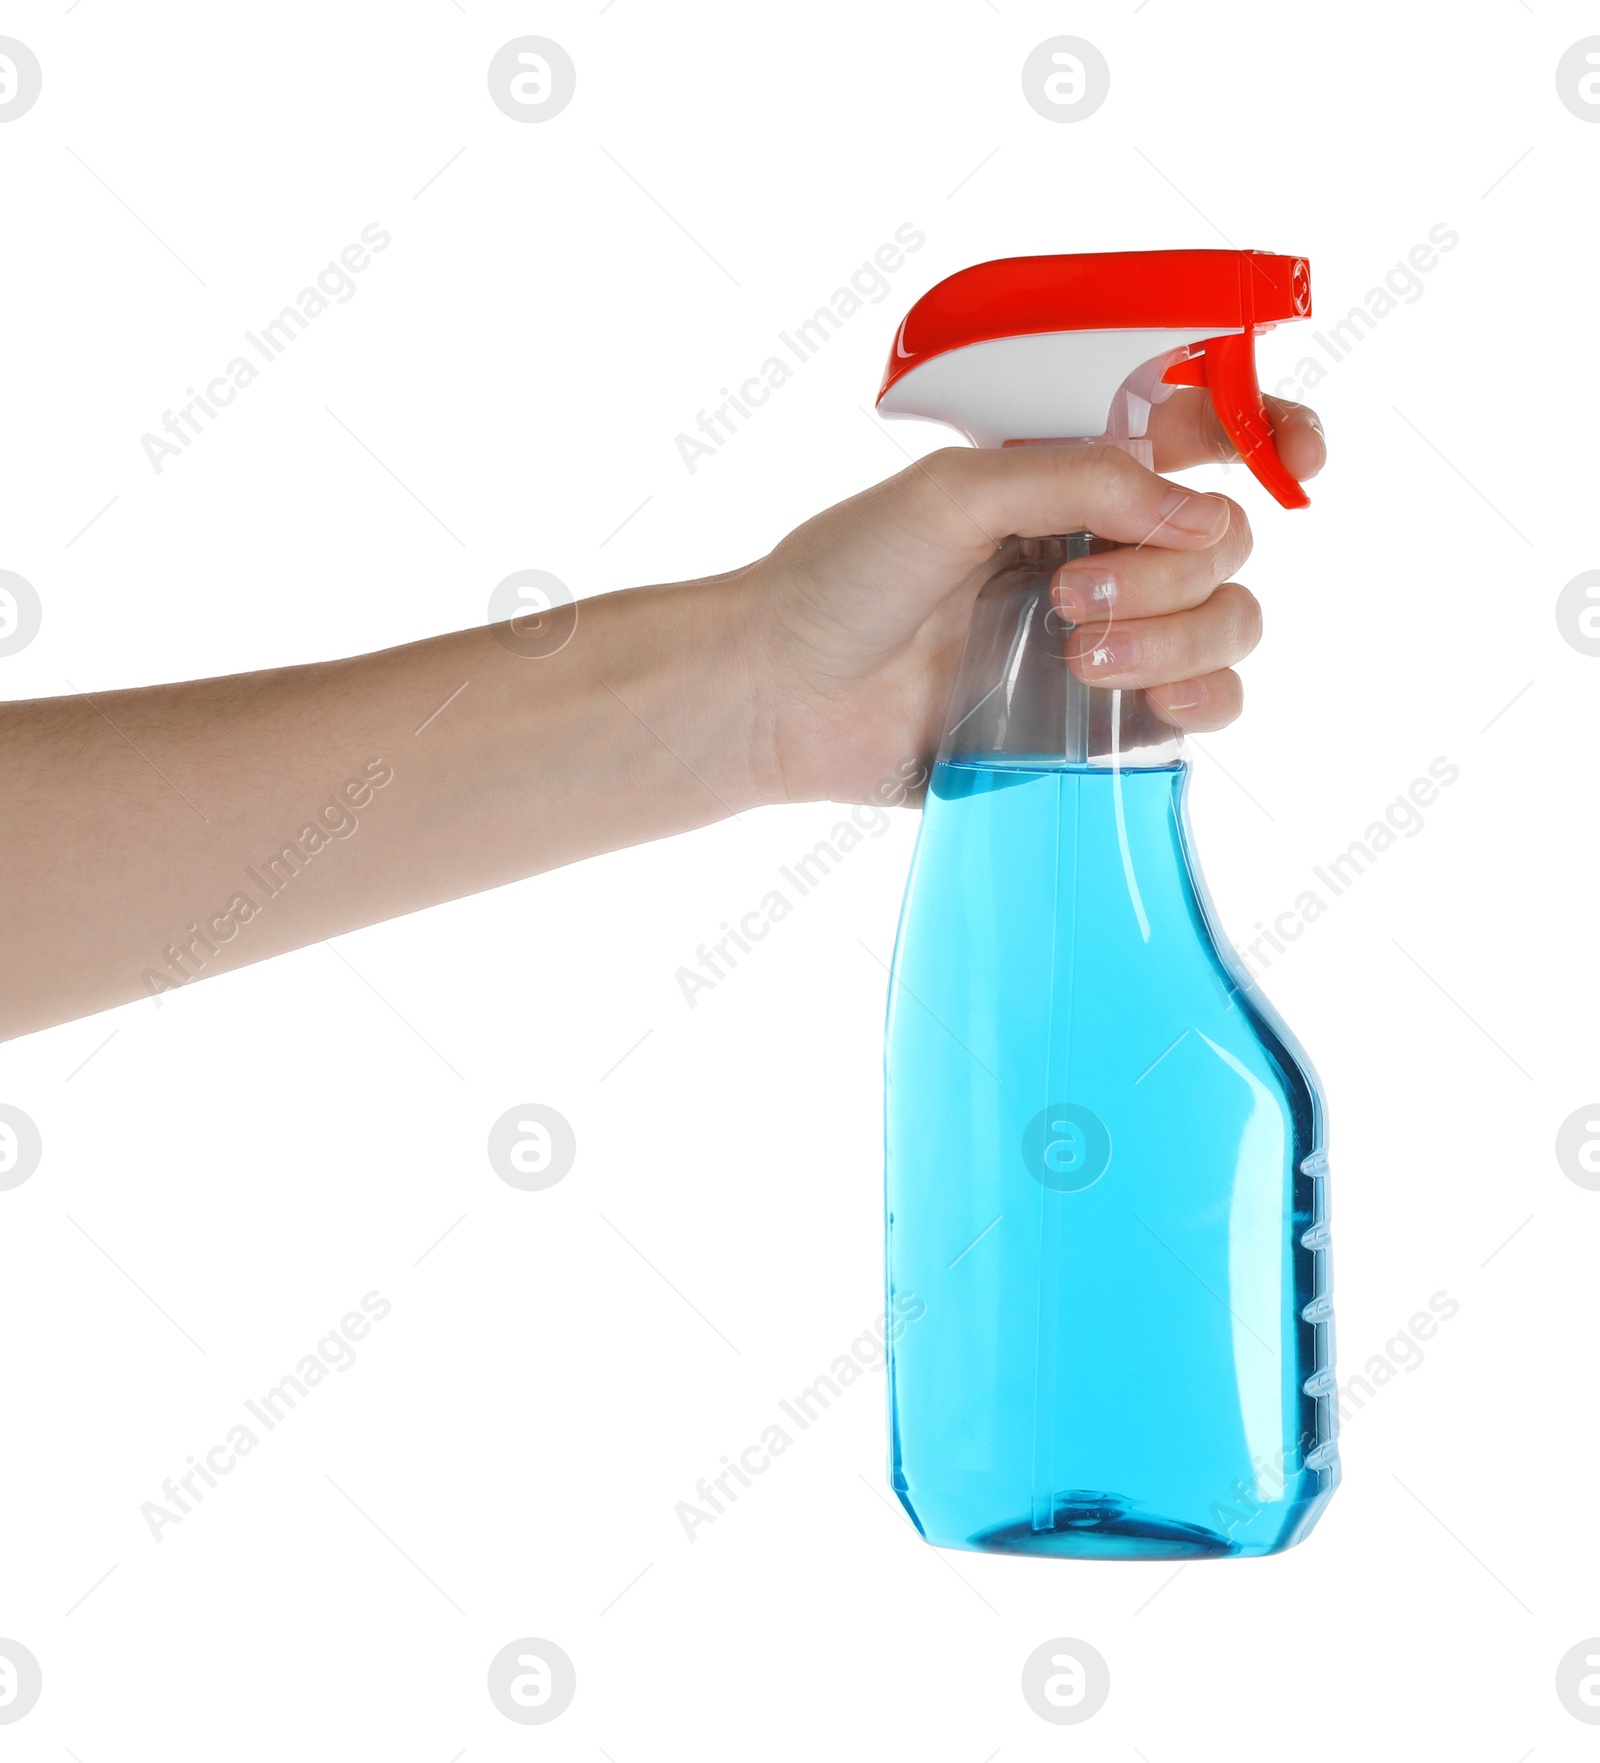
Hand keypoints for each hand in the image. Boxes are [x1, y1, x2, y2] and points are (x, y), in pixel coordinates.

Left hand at [745, 392, 1324, 805]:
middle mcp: (1105, 551)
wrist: (788, 696)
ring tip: (1076, 652)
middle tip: (1068, 591)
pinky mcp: (1102, 722)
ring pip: (1232, 622)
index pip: (1203, 437)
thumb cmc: (845, 579)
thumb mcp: (951, 495)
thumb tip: (1198, 512)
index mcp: (1071, 477)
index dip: (1269, 433)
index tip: (1295, 457)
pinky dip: (1200, 697)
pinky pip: (1209, 705)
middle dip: (1168, 567)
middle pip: (1227, 541)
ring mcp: (1112, 638)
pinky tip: (1141, 701)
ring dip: (1177, 634)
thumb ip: (1079, 480)